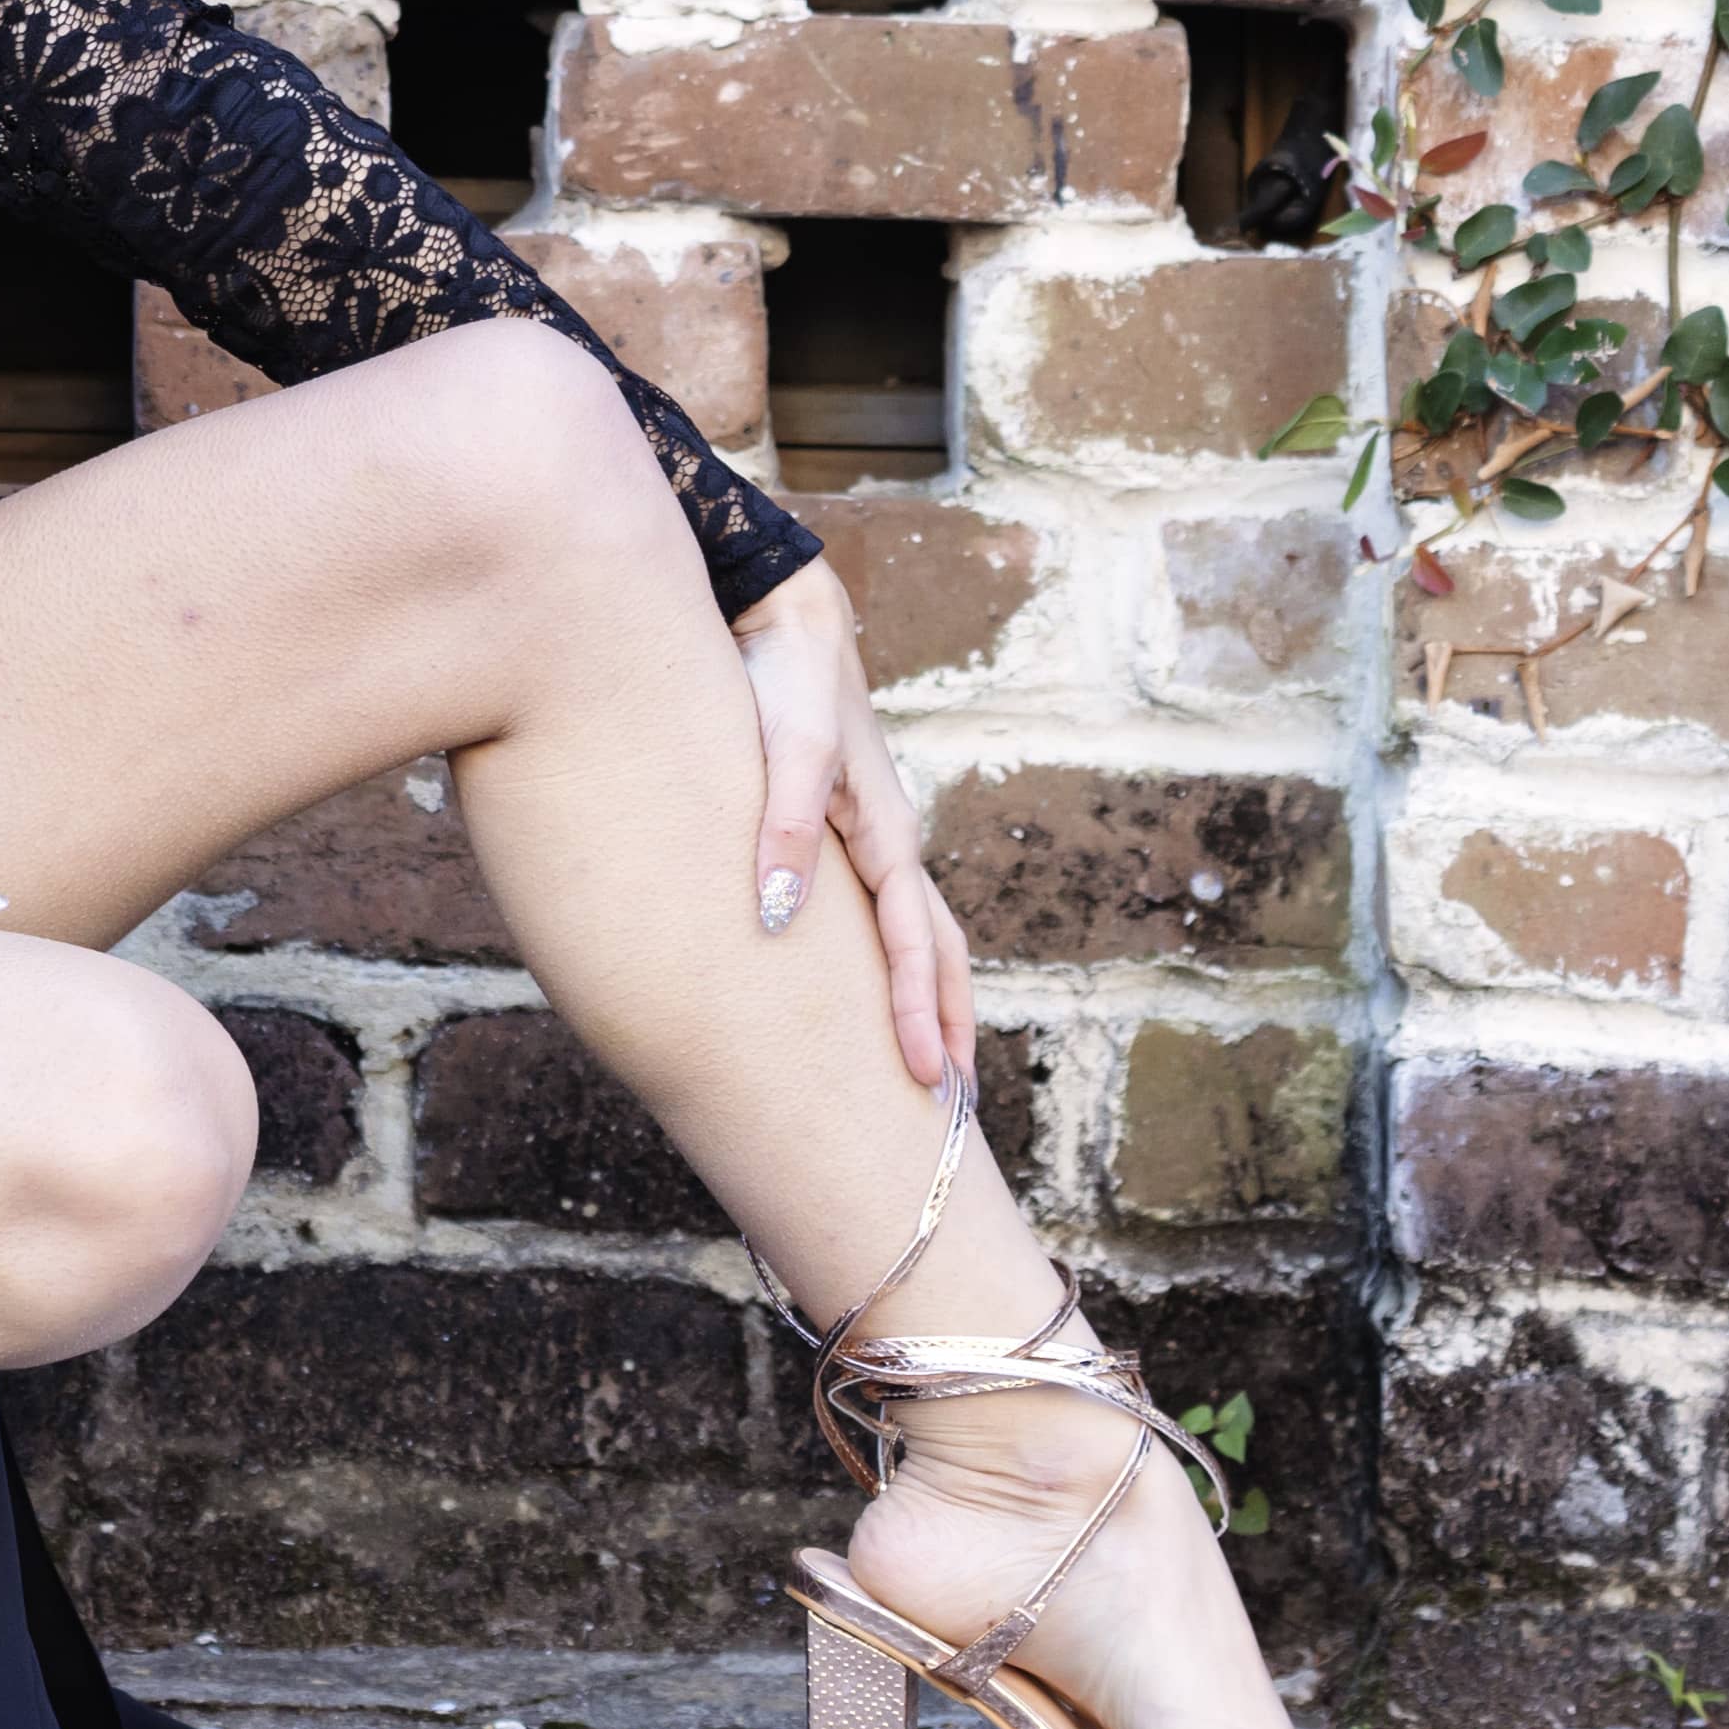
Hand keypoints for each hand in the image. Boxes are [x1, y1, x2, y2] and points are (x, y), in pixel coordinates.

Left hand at [732, 562, 973, 1092]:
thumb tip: (777, 917)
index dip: (918, 1017)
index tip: (926, 1084)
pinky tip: (868, 989)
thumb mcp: (782, 750)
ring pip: (916, 936)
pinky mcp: (844, 829)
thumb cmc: (784, 679)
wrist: (785, 616)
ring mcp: (871, 840)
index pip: (915, 947)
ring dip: (928, 1001)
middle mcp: (889, 846)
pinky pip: (881, 913)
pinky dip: (891, 963)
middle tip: (952, 1111)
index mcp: (886, 837)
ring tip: (929, 1067)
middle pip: (938, 953)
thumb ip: (782, 828)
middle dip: (946, 1028)